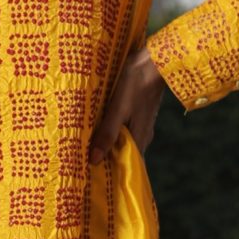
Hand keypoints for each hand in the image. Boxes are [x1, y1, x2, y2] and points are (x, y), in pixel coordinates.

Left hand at [88, 45, 167, 164]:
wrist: (155, 60)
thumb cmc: (135, 83)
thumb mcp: (117, 109)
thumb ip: (107, 134)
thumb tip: (94, 160)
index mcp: (139, 138)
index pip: (126, 165)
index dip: (111, 173)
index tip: (92, 178)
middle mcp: (143, 134)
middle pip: (124, 153)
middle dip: (106, 159)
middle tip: (83, 163)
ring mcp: (143, 123)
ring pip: (124, 140)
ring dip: (108, 144)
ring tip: (86, 147)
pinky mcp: (140, 112)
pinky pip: (125, 128)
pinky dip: (113, 131)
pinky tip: (100, 127)